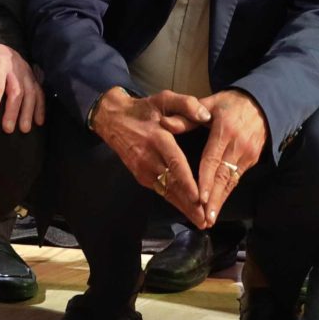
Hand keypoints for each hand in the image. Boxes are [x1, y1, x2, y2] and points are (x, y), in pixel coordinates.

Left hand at [0, 40, 43, 133]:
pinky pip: (39, 91)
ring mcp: (25, 71)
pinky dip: (41, 107)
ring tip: (24, 130)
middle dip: (13, 111)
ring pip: (30, 92)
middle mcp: (14, 65)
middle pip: (16, 90)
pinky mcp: (32, 76)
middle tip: (7, 130)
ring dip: (28, 112)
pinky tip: (39, 122)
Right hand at [90, 86, 208, 227]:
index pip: (175, 163)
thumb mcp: (164, 98)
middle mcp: (149, 158)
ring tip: (199, 221)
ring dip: (182, 207)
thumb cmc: (143, 109)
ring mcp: (143, 169)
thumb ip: (186, 104)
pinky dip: (174, 201)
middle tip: (205, 220)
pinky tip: (186, 210)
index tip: (199, 197)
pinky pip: (160, 190)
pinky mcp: (140, 176)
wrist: (113, 119)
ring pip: (166, 192)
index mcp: (158, 138)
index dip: (187, 182)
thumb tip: (205, 115)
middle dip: (189, 204)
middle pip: (172, 184)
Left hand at [192, 88, 267, 228]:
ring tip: (210, 219)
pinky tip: (218, 206)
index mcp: (224, 130)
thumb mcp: (208, 103)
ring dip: (221, 201)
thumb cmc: (229, 104)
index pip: (212, 159)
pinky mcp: (252, 160)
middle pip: (224, 177)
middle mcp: (238, 145)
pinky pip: (237, 179)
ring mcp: (247, 154)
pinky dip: (227, 193)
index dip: (206, 181)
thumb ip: (186, 116)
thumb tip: (164, 124)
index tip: (200, 198)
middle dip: (214, 200)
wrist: (262, 103)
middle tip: (204, 219)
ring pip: (231, 182)